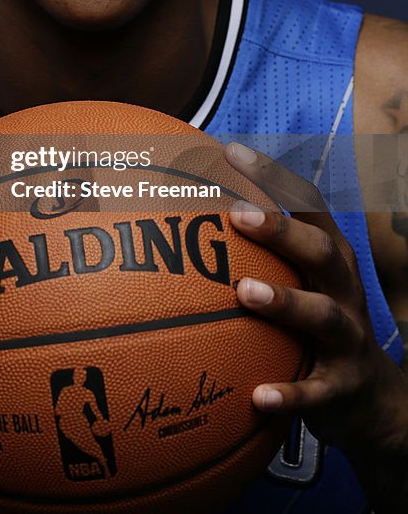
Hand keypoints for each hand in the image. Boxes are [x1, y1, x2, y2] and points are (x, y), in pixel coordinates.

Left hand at [224, 142, 407, 453]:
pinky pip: (316, 392)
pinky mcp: (342, 387)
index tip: (231, 152)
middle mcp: (344, 290)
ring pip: (323, 315)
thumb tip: (182, 217)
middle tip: (239, 215)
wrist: (370, 401)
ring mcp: (348, 339)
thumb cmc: (313, 327)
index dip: (274, 177)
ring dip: (286, 302)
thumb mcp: (299, 284)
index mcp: (331, 259)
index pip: (308, 206)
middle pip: (322, 251)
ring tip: (245, 293)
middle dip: (284, 231)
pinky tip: (257, 396)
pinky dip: (290, 394)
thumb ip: (256, 253)